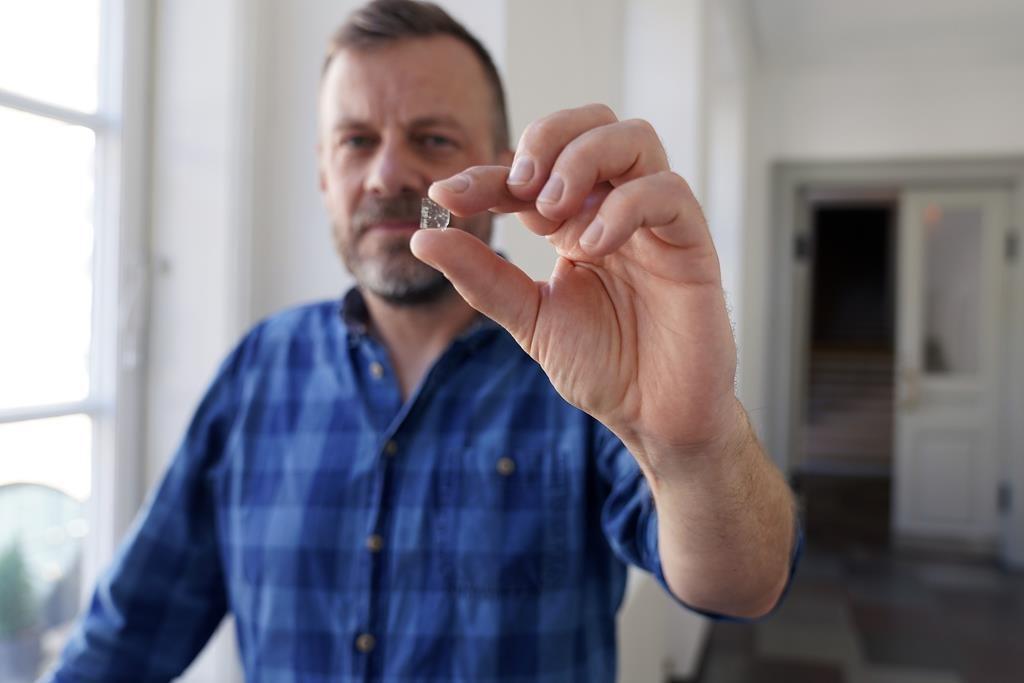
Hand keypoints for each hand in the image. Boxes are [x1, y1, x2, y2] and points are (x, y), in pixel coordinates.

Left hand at [410, 104, 741, 478]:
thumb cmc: (604, 366)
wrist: (654, 416)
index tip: (445, 196)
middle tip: (519, 188)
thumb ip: (482, 278)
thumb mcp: (529, 319)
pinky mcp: (692, 242)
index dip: (486, 174)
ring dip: (583, 160)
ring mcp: (656, 222)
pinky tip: (591, 246)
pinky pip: (667, 192)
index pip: (532, 172)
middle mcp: (617, 209)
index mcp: (576, 222)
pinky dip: (623, 206)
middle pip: (593, 122)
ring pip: (634, 139)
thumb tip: (423, 238)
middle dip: (547, 139)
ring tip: (552, 214)